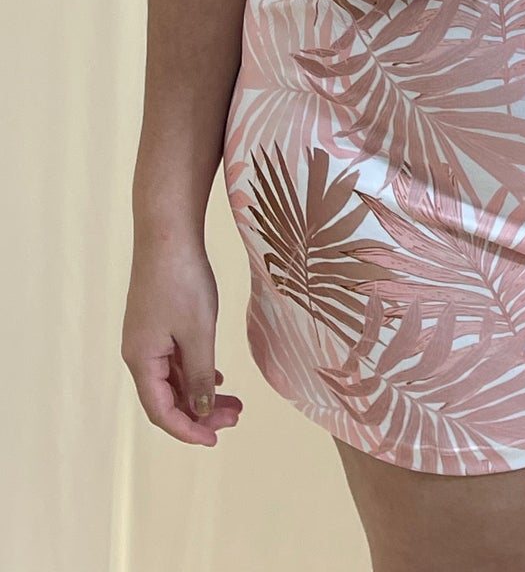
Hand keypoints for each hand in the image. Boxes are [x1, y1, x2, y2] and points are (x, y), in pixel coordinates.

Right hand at [121, 239, 243, 446]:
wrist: (167, 234)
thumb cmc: (182, 281)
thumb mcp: (198, 333)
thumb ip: (199, 376)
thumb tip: (200, 412)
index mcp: (142, 361)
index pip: (161, 412)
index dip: (187, 430)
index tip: (215, 440)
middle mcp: (139, 353)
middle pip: (167, 398)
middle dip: (200, 413)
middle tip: (236, 418)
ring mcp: (147, 337)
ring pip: (173, 379)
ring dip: (201, 393)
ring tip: (235, 403)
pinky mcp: (157, 322)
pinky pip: (174, 359)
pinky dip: (195, 372)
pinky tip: (217, 377)